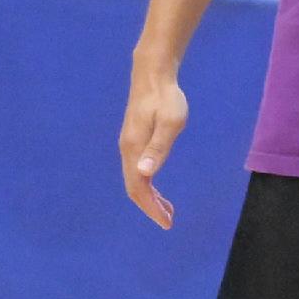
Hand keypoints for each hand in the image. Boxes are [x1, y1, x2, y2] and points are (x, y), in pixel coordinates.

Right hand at [120, 64, 188, 228]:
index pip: (138, 188)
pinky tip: (158, 188)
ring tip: (167, 210)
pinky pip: (137, 171)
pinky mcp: (134, 142)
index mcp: (134, 149)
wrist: (152, 76)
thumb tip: (145, 173)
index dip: (150, 208)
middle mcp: (128, 151)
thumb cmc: (166, 98)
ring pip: (135, 180)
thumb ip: (158, 148)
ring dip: (149, 198)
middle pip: (134, 188)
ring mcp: (129, 147)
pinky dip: (148, 185)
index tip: (166, 222)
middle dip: (150, 207)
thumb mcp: (170, 123)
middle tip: (169, 221)